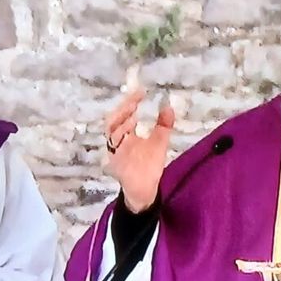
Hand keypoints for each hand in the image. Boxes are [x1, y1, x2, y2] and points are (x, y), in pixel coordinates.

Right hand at [105, 87, 175, 213]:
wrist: (145, 189)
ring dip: (120, 122)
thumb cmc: (149, 165)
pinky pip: (115, 150)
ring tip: (133, 113)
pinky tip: (130, 132)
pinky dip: (120, 140)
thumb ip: (163, 125)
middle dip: (122, 109)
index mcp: (125, 134)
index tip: (141, 92)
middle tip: (134, 100)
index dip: (129, 101)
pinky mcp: (117, 163)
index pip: (123, 113)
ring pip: (111, 134)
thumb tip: (168, 106)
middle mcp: (117, 141)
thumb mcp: (159, 142)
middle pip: (112, 121)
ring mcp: (116, 152)